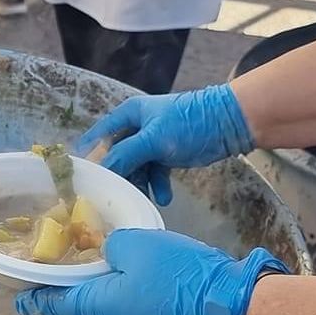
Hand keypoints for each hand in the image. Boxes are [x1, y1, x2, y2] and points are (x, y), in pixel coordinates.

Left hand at [14, 229, 287, 314]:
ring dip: (97, 302)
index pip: (52, 305)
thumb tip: (111, 252)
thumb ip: (114, 245)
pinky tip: (133, 290)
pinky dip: (125, 305)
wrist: (234, 313)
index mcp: (95, 310)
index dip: (34, 300)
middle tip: (56, 283)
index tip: (19, 299)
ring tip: (94, 281)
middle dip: (64, 300)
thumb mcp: (138, 245)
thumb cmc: (178, 277)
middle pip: (79, 314)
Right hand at [75, 84, 255, 206]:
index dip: (90, 156)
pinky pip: (153, 173)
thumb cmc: (189, 123)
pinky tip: (164, 197)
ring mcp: (151, 143)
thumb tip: (102, 173)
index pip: (99, 137)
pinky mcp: (166, 155)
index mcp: (127, 116)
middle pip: (116, 156)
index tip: (84, 179)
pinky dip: (157, 185)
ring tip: (145, 198)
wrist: (230, 124)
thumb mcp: (153, 139)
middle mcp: (136, 128)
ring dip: (139, 184)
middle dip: (118, 176)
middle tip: (116, 196)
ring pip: (135, 168)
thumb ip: (125, 155)